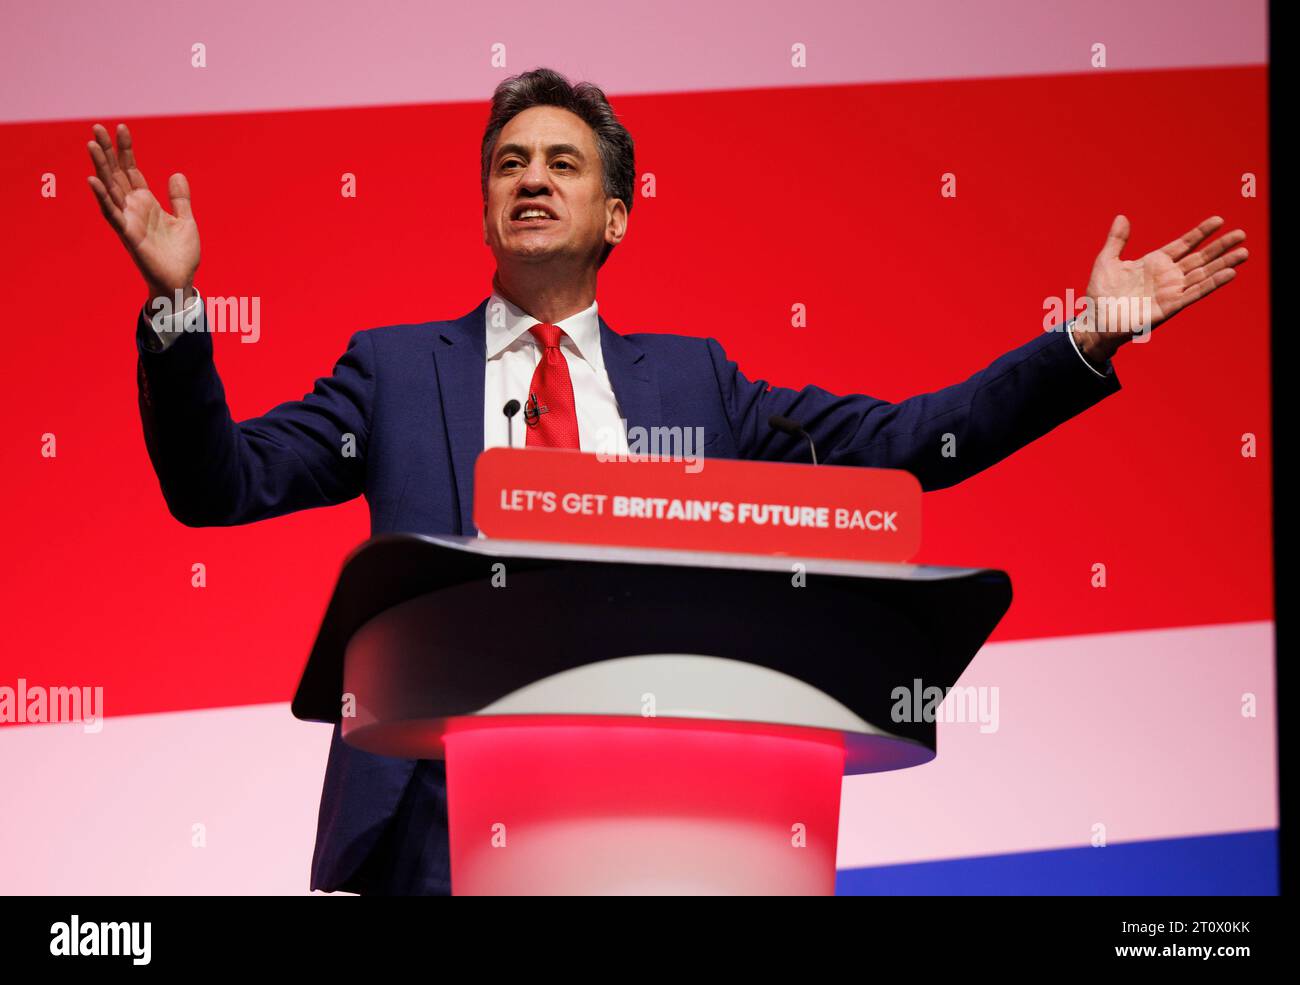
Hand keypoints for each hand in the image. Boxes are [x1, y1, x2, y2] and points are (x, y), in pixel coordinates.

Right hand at [87, 123, 199, 303]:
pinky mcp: (128, 234)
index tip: (121, 127)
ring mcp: (128, 220)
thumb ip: (180, 198)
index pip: (131, 170)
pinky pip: (112, 213)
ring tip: (92, 144)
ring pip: (110, 188)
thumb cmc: (181, 255)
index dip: (126, 150)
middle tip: (97, 127)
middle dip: (107, 151)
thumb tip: (177, 174)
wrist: (182, 281)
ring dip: (100, 167)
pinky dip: (102, 197)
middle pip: (116, 174)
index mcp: (146, 203)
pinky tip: (93, 180)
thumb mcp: (185, 220)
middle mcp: (133, 208)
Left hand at [1076, 215, 1247, 361]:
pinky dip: (1212, 284)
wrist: (1096, 321)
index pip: (1184, 244)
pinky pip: (1194, 294)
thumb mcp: (1107, 261)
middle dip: (1220, 247)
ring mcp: (1170, 292)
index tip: (1219, 220)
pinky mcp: (1169, 307)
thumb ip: (1117, 240)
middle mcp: (1167, 276)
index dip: (1201, 233)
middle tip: (1241, 234)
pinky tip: (1229, 274)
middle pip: (1200, 258)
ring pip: (1203, 275)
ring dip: (1223, 264)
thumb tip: (1122, 217)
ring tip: (1243, 253)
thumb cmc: (1101, 295)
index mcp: (1155, 263)